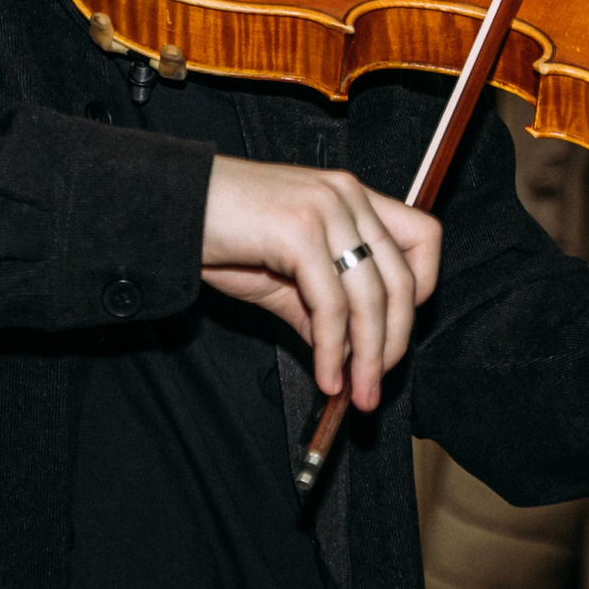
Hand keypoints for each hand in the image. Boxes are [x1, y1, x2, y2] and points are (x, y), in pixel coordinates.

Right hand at [199, 155, 442, 410]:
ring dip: (368, 357)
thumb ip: (321, 307)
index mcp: (351, 197)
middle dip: (394, 343)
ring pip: (373, 296)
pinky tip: (325, 375)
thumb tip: (351, 356)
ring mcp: (326, 208)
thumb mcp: (283, 274)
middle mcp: (346, 195)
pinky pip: (332, 304)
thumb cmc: (220, 235)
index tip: (394, 335)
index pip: (424, 238)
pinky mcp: (299, 229)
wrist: (164, 208)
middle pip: (404, 279)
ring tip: (354, 393)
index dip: (420, 291)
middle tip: (374, 386)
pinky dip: (333, 349)